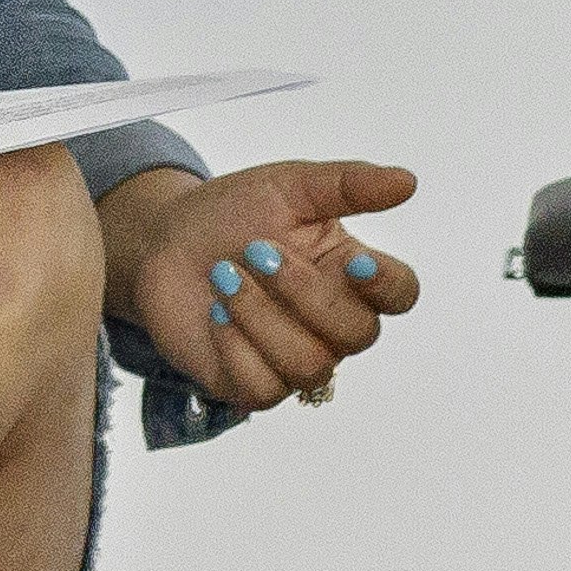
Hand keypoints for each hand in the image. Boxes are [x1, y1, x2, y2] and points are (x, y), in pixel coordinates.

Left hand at [103, 161, 418, 413]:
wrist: (162, 241)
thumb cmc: (232, 213)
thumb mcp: (288, 186)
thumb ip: (348, 184)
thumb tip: (407, 182)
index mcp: (350, 273)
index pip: (400, 294)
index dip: (387, 286)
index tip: (355, 263)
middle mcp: (331, 322)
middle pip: (357, 334)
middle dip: (305, 294)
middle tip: (256, 250)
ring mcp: (295, 358)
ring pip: (309, 365)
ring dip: (260, 316)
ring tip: (223, 276)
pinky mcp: (253, 385)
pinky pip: (263, 387)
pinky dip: (234, 346)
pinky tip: (214, 314)